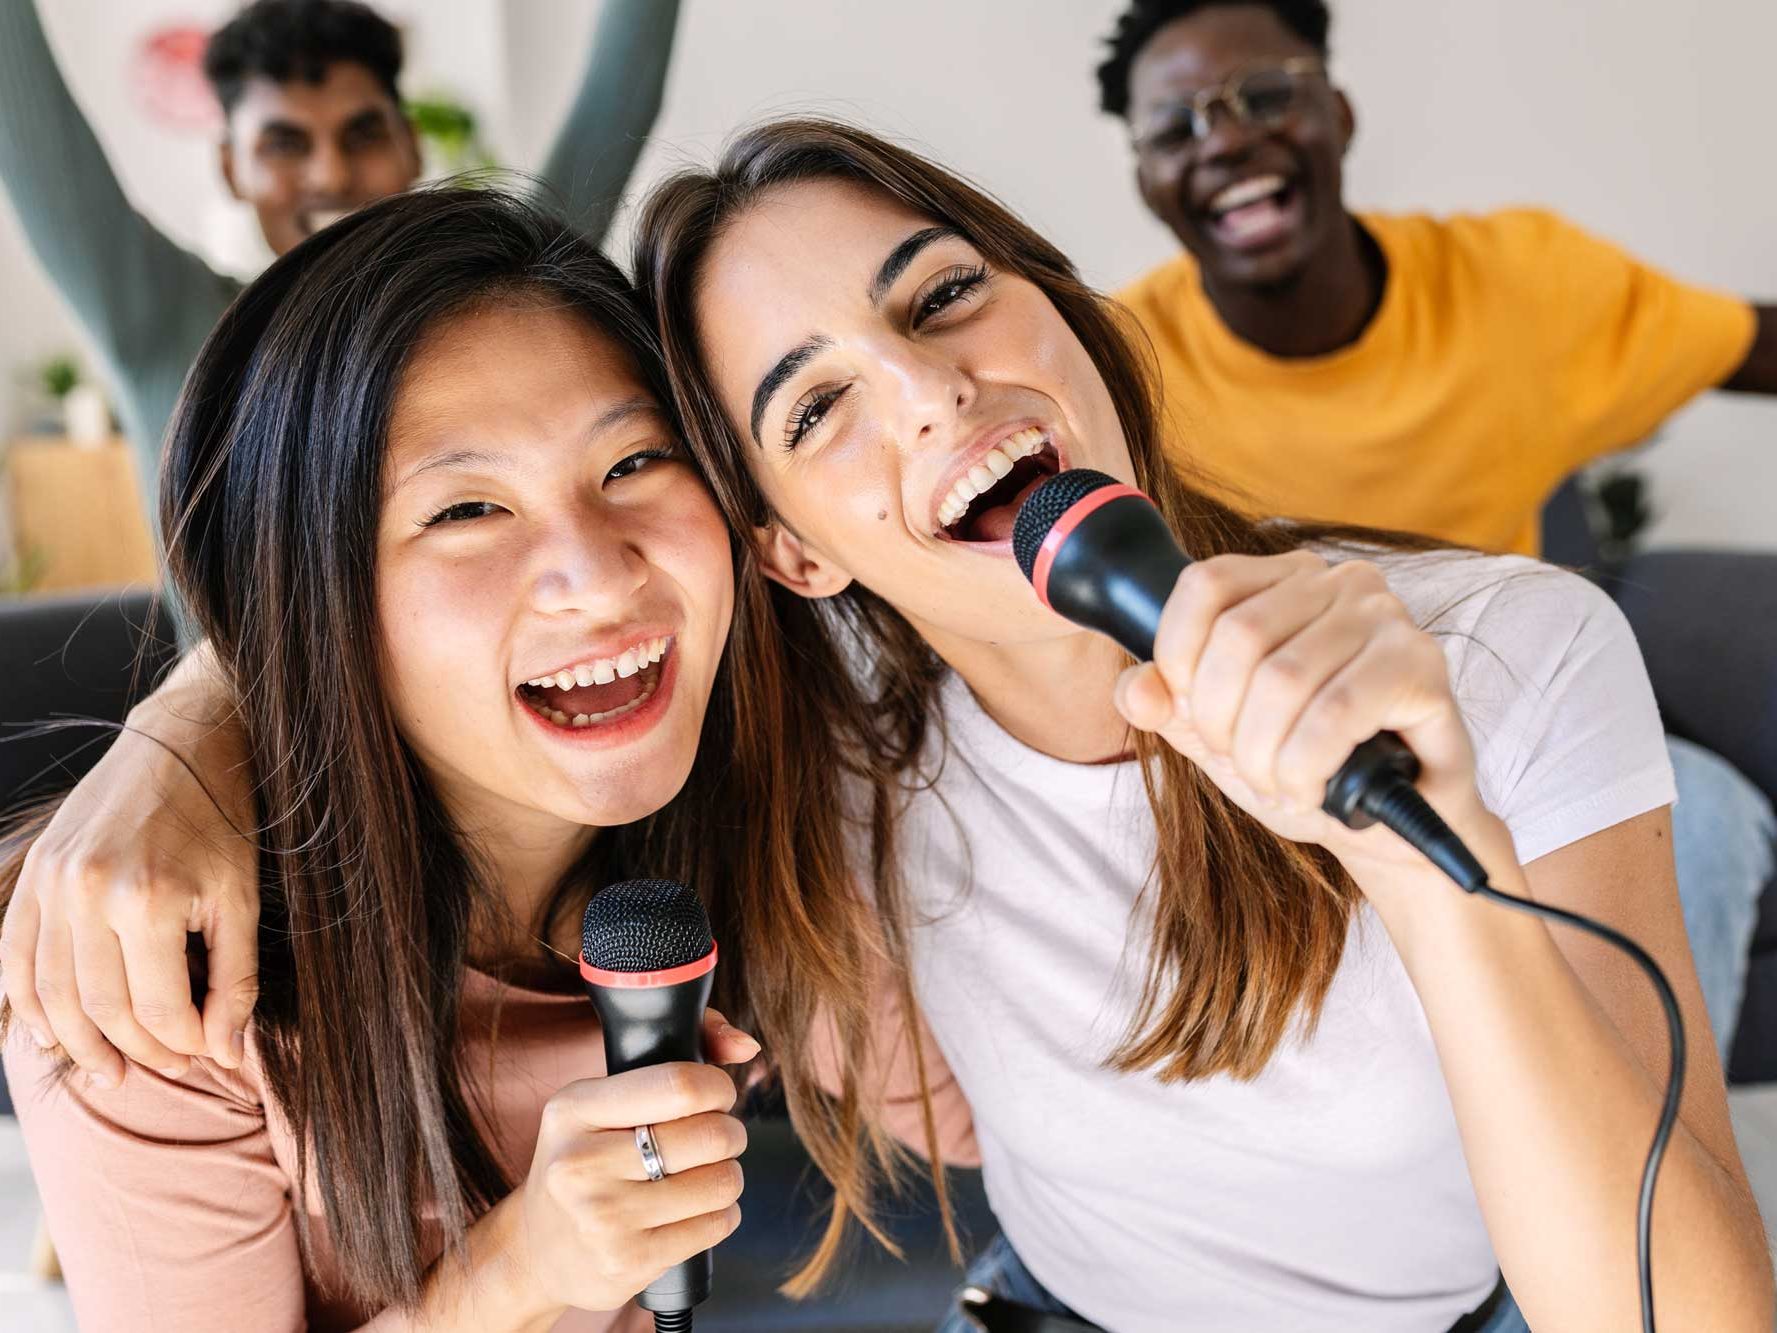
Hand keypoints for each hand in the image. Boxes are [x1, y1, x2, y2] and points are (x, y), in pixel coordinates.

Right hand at [0, 681, 257, 1085]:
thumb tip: (222, 1052)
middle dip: (138, 1051)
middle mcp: (90, 893)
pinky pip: (15, 958)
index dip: (182, 1044)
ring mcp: (52, 883)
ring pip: (51, 994)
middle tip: (169, 1066)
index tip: (205, 1054)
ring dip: (78, 1043)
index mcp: (149, 899)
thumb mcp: (243, 899)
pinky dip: (28, 1005)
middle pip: (102, 1010)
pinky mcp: (33, 874)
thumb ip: (235, 981)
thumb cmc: (224, 823)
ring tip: (109, 1069)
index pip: (157, 1009)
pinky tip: (52, 1035)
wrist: (183, 742)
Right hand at [516, 1010, 758, 1313]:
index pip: (680, 1085)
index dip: (718, 1087)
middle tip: (714, 1139)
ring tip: (702, 1174)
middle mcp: (580, 1164)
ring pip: (721, 1182)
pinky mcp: (627, 1262)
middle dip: (730, 1133)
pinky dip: (721, 1214)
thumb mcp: (606, 1097)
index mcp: (574, 1109)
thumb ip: (684, 1048)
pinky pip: (717, 1225)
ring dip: (728, 1176)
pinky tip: (693, 1210)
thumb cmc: (590, 1156)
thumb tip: (747, 1045)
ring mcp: (602, 1218)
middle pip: (710, 1135)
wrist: (539, 1248)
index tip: (716, 1095)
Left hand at [1113, 551, 1496, 893]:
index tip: (1191, 714)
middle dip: (1222, 721)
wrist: (1389, 829)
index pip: (1205, 585)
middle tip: (1245, 765)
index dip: (1178, 658)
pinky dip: (1305, 766)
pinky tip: (1311, 790)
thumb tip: (1136, 688)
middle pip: (1240, 635)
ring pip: (1284, 680)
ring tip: (1280, 784)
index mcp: (1284, 581)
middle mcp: (1339, 583)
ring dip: (1265, 756)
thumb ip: (1169, 706)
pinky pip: (1335, 713)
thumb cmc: (1305, 768)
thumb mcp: (1217, 738)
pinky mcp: (1421, 666)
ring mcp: (1387, 618)